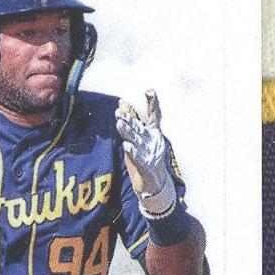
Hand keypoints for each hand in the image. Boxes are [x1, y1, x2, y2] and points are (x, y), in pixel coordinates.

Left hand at [116, 90, 175, 217]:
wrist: (156, 184)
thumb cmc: (148, 158)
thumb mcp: (143, 137)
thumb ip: (136, 120)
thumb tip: (130, 99)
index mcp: (154, 134)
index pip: (154, 116)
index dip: (152, 103)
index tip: (149, 91)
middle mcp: (153, 142)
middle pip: (139, 128)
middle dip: (129, 119)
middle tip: (119, 109)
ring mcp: (150, 154)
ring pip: (137, 141)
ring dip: (128, 132)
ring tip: (119, 123)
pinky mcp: (146, 166)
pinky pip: (138, 158)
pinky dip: (133, 152)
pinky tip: (126, 145)